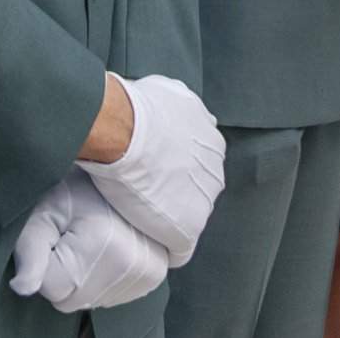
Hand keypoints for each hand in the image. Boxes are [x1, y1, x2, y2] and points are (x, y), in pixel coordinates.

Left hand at [11, 172, 170, 311]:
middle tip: (71, 236)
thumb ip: (30, 250)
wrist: (122, 167)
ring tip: (91, 240)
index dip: (43, 264)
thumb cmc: (78, 186)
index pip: (51, 289)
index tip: (54, 236)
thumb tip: (21, 289)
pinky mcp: (153, 278)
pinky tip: (106, 250)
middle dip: (63, 274)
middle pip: (71, 300)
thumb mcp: (46, 210)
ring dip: (83, 278)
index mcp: (102, 247)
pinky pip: (109, 297)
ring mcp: (146, 275)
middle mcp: (131, 267)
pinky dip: (102, 279)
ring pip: (89, 300)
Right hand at [78, 75, 224, 265]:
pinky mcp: (187, 229)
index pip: (192, 163)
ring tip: (134, 211)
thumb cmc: (135, 108)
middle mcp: (215, 172)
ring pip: (183, 217)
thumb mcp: (165, 93)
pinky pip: (177, 247)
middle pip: (191, 191)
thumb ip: (173, 108)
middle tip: (137, 188)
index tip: (143, 167)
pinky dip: (160, 242)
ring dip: (163, 216)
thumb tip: (159, 109)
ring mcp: (204, 202)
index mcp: (212, 142)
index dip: (165, 167)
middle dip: (169, 191)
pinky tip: (141, 236)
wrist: (124, 129)